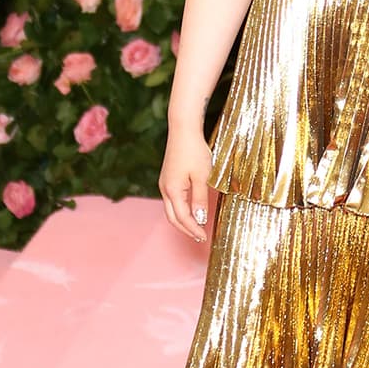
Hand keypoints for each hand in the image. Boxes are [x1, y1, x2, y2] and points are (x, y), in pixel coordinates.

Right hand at [159, 127, 213, 242]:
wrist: (183, 130)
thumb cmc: (194, 151)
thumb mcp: (202, 176)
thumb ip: (200, 199)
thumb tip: (199, 219)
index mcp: (173, 190)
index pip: (183, 218)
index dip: (193, 229)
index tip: (204, 237)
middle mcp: (165, 189)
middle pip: (173, 217)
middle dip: (186, 229)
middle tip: (199, 236)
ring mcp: (165, 184)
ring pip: (171, 210)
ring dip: (183, 220)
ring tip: (196, 227)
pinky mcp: (168, 178)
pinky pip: (173, 200)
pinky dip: (181, 210)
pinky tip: (190, 210)